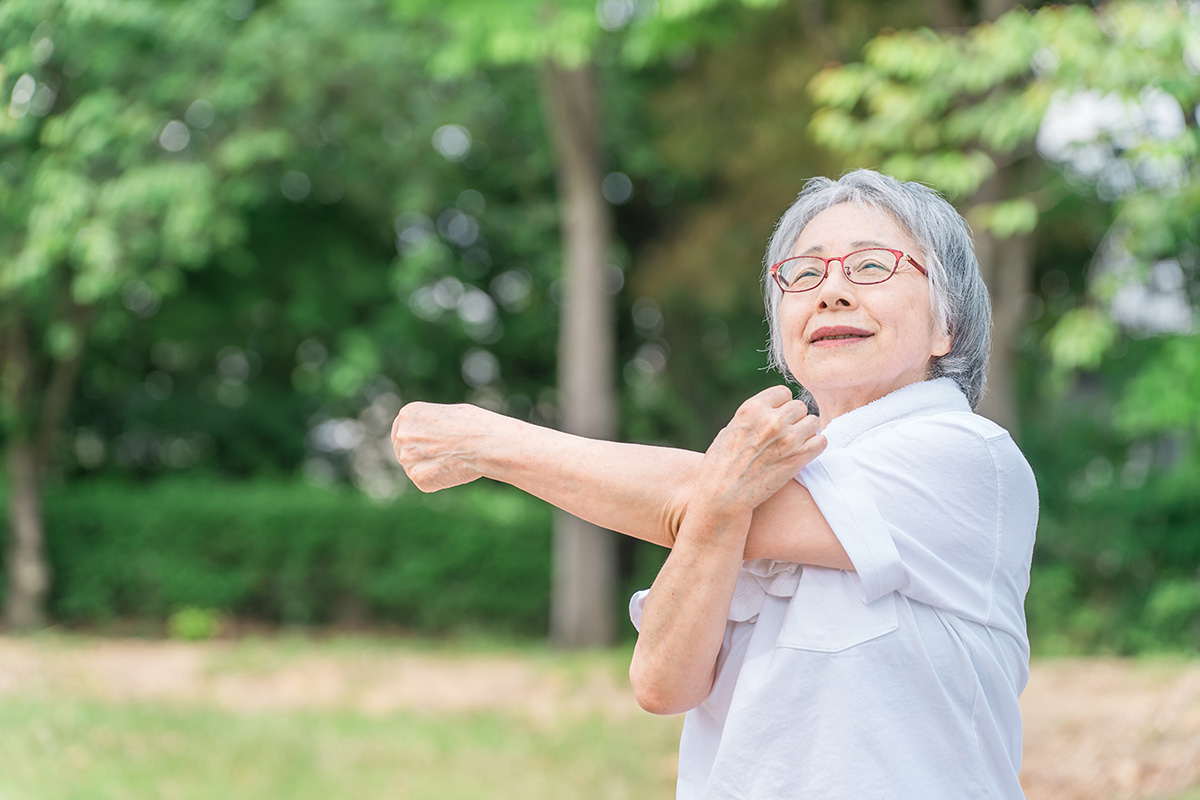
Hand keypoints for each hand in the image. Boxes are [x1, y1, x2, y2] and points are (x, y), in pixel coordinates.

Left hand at [390, 402, 493, 491]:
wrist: (486, 444)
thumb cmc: (476, 425)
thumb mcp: (448, 413)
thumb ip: (430, 423)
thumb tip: (427, 434)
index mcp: (408, 414)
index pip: (401, 431)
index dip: (416, 440)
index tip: (428, 445)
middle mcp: (402, 435)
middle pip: (403, 450)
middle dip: (420, 455)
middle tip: (443, 455)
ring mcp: (407, 458)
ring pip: (415, 467)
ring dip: (430, 467)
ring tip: (454, 460)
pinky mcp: (417, 477)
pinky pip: (425, 482)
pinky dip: (438, 480)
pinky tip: (454, 470)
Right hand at [691, 386, 825, 519]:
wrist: (723, 496)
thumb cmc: (720, 465)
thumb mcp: (729, 430)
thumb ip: (751, 417)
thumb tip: (768, 410)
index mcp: (751, 409)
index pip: (783, 393)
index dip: (780, 406)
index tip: (776, 419)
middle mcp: (771, 420)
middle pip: (799, 407)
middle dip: (794, 419)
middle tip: (785, 435)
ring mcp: (787, 438)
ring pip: (813, 422)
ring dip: (806, 432)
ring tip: (794, 445)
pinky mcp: (799, 458)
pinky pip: (821, 441)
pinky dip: (815, 447)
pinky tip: (803, 454)